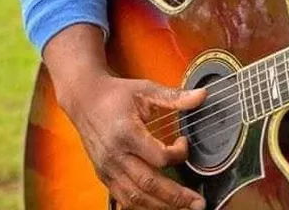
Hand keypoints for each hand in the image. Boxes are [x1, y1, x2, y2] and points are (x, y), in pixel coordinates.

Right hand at [59, 72, 207, 209]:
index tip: (185, 142)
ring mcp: (107, 169)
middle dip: (175, 197)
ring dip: (161, 206)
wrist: (85, 100)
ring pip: (135, 197)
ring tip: (184, 208)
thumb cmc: (116, 94)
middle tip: (199, 203)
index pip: (157, 157)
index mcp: (127, 133)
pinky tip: (160, 206)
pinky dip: (143, 206)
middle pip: (148, 184)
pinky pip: (124, 198)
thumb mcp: (146, 90)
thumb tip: (202, 95)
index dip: (178, 154)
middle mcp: (115, 156)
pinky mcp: (104, 176)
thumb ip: (174, 96)